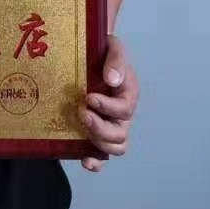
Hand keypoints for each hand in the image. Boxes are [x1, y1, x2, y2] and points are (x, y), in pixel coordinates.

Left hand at [80, 34, 137, 171]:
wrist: (91, 54)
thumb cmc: (103, 50)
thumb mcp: (113, 47)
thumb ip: (116, 59)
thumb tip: (112, 80)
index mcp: (128, 94)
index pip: (124, 109)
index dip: (107, 107)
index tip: (88, 97)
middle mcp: (122, 114)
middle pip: (120, 134)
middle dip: (100, 128)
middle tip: (82, 113)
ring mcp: (110, 125)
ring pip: (114, 147)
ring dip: (97, 142)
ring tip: (81, 127)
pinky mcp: (96, 133)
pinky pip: (101, 155)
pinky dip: (96, 162)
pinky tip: (84, 160)